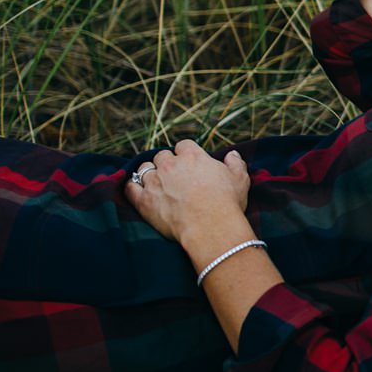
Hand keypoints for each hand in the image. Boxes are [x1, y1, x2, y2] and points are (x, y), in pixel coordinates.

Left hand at [126, 139, 249, 248]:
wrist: (211, 227)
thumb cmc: (227, 203)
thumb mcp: (240, 179)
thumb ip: (235, 163)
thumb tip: (232, 154)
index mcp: (193, 156)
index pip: (183, 145)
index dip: (185, 153)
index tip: (188, 163)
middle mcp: (171, 165)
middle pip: (162, 156)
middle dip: (166, 163)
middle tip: (173, 176)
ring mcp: (155, 181)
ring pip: (144, 168)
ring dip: (150, 173)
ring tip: (156, 183)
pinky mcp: (144, 200)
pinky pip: (131, 187)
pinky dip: (133, 187)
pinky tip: (138, 191)